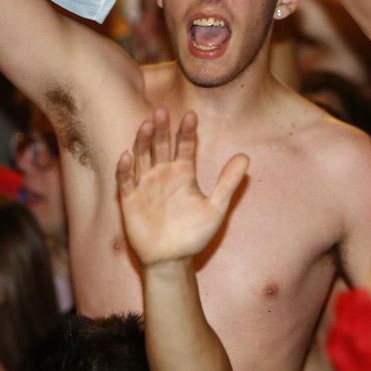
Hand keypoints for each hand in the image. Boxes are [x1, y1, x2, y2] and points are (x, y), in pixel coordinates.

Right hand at [117, 109, 248, 265]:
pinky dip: (125, 169)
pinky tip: (128, 155)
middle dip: (162, 129)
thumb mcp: (216, 208)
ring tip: (147, 125)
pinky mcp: (130, 199)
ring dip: (143, 141)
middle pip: (161, 145)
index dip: (187, 131)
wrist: (172, 260)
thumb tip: (246, 157)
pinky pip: (126, 181)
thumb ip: (228, 182)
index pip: (185, 145)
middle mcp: (163, 173)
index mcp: (183, 172)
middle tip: (162, 111)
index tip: (191, 115)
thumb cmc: (194, 234)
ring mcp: (145, 184)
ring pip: (142, 157)